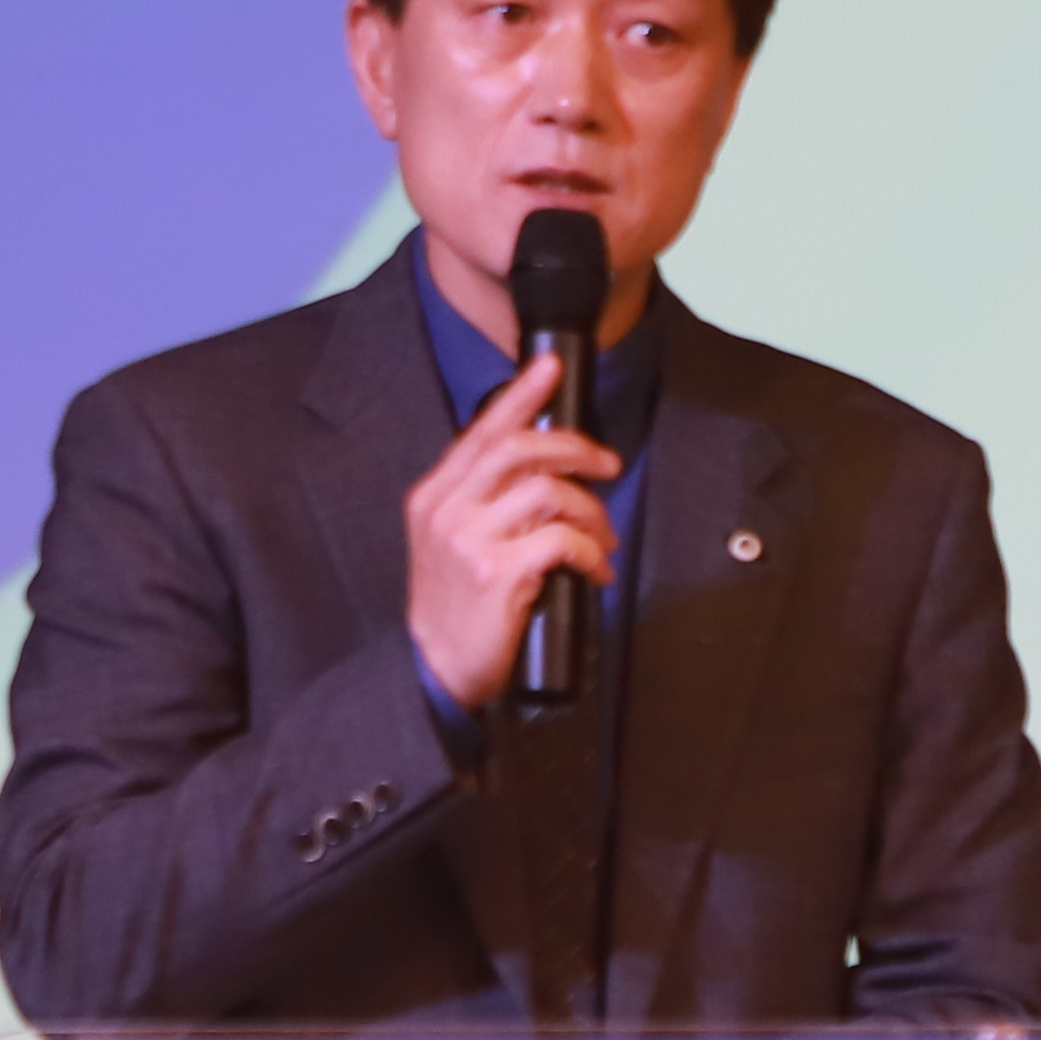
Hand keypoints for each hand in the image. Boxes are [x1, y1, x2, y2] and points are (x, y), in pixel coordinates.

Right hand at [400, 348, 617, 710]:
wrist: (434, 671)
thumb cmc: (454, 611)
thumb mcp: (451, 545)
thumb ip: (483, 505)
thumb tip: (544, 473)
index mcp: (434, 498)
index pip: (481, 431)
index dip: (520, 395)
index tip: (550, 368)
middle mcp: (447, 511)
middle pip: (518, 449)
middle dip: (573, 448)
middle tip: (607, 464)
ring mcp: (469, 542)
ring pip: (546, 492)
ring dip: (589, 510)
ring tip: (602, 537)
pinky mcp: (497, 575)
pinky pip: (560, 541)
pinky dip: (589, 551)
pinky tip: (595, 570)